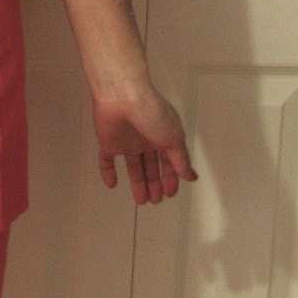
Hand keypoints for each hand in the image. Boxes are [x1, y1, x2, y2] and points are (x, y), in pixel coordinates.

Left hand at [90, 79, 197, 203]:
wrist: (122, 96)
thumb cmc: (151, 112)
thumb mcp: (174, 138)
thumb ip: (181, 160)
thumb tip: (191, 176)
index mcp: (163, 136)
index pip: (169, 162)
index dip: (171, 178)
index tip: (171, 193)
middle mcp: (146, 139)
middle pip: (151, 166)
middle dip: (155, 184)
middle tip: (155, 201)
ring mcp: (127, 141)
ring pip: (133, 166)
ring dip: (138, 183)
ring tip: (141, 200)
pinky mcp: (108, 142)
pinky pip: (106, 160)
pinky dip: (108, 172)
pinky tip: (112, 184)